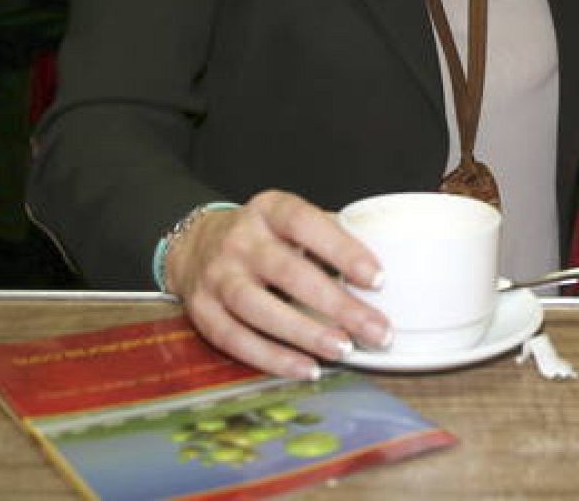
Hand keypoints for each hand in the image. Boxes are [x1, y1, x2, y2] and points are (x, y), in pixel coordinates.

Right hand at [165, 189, 391, 378]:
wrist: (195, 244)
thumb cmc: (264, 236)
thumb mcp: (290, 220)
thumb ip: (328, 236)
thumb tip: (383, 267)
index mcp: (269, 210)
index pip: (306, 223)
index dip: (342, 250)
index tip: (378, 278)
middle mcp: (239, 241)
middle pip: (288, 273)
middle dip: (336, 304)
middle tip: (377, 330)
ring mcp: (216, 276)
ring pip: (259, 309)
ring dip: (305, 333)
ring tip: (344, 350)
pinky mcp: (201, 311)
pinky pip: (236, 339)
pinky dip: (272, 358)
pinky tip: (306, 368)